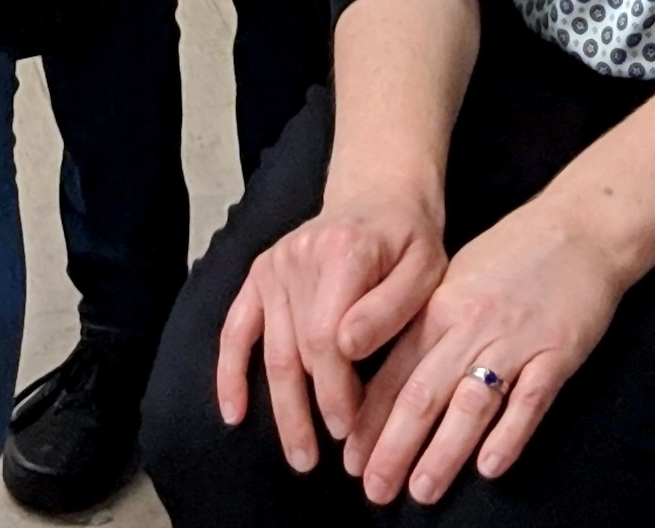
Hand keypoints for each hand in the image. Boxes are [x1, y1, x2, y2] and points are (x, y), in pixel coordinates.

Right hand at [214, 176, 445, 474]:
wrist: (379, 194)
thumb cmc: (410, 239)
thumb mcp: (425, 268)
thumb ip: (389, 307)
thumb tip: (348, 348)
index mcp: (342, 254)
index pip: (326, 337)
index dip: (335, 388)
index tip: (349, 426)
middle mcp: (298, 258)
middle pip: (295, 350)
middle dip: (307, 410)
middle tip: (320, 459)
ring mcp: (273, 266)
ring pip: (270, 350)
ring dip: (280, 407)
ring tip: (298, 454)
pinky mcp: (258, 275)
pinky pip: (235, 329)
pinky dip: (229, 372)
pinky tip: (232, 413)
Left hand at [344, 202, 630, 504]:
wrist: (580, 227)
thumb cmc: (513, 254)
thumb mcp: (456, 279)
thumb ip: (425, 325)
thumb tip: (389, 376)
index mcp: (439, 308)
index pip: (394, 372)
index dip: (369, 419)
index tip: (351, 460)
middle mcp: (470, 325)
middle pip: (422, 394)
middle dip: (393, 447)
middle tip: (375, 490)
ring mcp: (515, 340)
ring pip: (470, 404)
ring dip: (443, 451)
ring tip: (421, 490)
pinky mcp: (557, 352)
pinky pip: (529, 400)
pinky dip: (509, 434)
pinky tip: (490, 467)